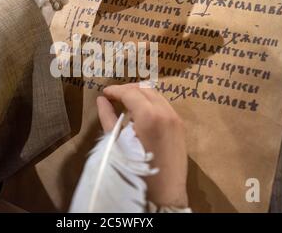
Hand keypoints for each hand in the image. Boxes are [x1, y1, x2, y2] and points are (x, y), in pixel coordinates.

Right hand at [97, 83, 187, 207]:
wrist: (164, 193)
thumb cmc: (136, 170)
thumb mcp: (117, 143)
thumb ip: (108, 117)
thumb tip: (101, 100)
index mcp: (149, 115)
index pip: (130, 92)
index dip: (115, 90)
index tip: (104, 92)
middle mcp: (165, 111)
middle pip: (144, 88)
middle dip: (127, 89)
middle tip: (113, 96)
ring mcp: (175, 117)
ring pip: (156, 94)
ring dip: (140, 94)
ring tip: (126, 102)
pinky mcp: (180, 125)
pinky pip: (164, 104)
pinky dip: (151, 102)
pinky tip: (141, 113)